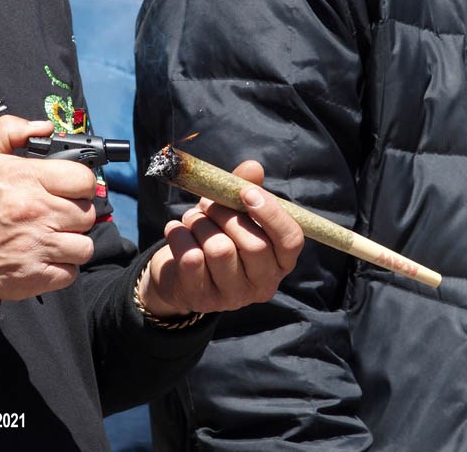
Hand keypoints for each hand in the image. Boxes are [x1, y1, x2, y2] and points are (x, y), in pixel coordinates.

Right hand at [0, 116, 96, 300]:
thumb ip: (12, 131)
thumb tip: (45, 127)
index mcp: (28, 179)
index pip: (84, 180)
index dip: (81, 184)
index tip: (71, 190)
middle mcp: (38, 212)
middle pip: (88, 214)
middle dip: (76, 214)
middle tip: (58, 215)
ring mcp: (37, 247)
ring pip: (84, 246)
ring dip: (72, 243)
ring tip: (54, 239)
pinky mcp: (33, 277)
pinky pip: (70, 273)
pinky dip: (62, 269)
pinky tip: (45, 259)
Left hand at [139, 161, 303, 316]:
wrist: (178, 272)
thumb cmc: (216, 235)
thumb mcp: (233, 211)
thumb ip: (246, 188)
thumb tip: (253, 168)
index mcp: (280, 261)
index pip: (291, 240)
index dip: (271, 214)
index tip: (247, 192)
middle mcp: (263, 284)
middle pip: (255, 245)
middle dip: (226, 215)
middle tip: (208, 204)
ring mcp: (233, 297)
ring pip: (220, 250)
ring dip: (201, 224)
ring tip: (192, 219)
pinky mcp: (203, 299)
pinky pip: (191, 259)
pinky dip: (179, 235)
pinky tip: (176, 230)